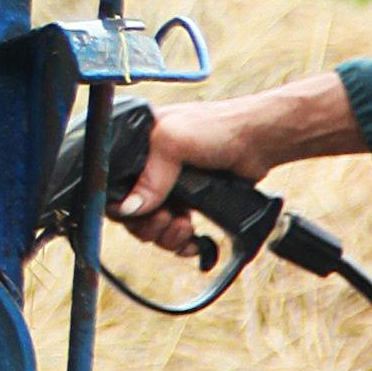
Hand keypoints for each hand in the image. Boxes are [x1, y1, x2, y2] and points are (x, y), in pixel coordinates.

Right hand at [119, 73, 352, 263]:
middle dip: (148, 225)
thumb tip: (129, 209)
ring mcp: (170, 188)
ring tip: (185, 227)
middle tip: (167, 220)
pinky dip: (182, 243)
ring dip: (166, 236)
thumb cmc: (217, 127)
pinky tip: (194, 240)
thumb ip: (149, 175)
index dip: (121, 206)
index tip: (138, 215)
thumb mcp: (173, 142)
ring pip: (153, 228)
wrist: (259, 141)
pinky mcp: (190, 205)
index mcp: (137, 148)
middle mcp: (150, 169)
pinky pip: (175, 234)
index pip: (112, 186)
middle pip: (131, 214)